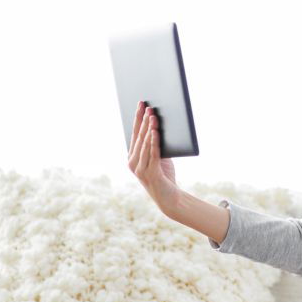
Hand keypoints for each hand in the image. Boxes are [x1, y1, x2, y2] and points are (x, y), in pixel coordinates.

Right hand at [128, 101, 180, 215]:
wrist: (169, 197)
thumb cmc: (164, 175)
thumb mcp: (160, 157)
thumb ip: (157, 144)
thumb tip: (160, 125)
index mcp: (133, 156)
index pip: (135, 133)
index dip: (137, 118)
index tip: (141, 104)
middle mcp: (133, 162)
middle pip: (139, 136)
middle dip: (143, 120)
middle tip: (147, 106)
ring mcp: (140, 168)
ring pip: (144, 144)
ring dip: (149, 128)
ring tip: (153, 115)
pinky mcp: (150, 173)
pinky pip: (152, 154)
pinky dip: (154, 142)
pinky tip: (156, 132)